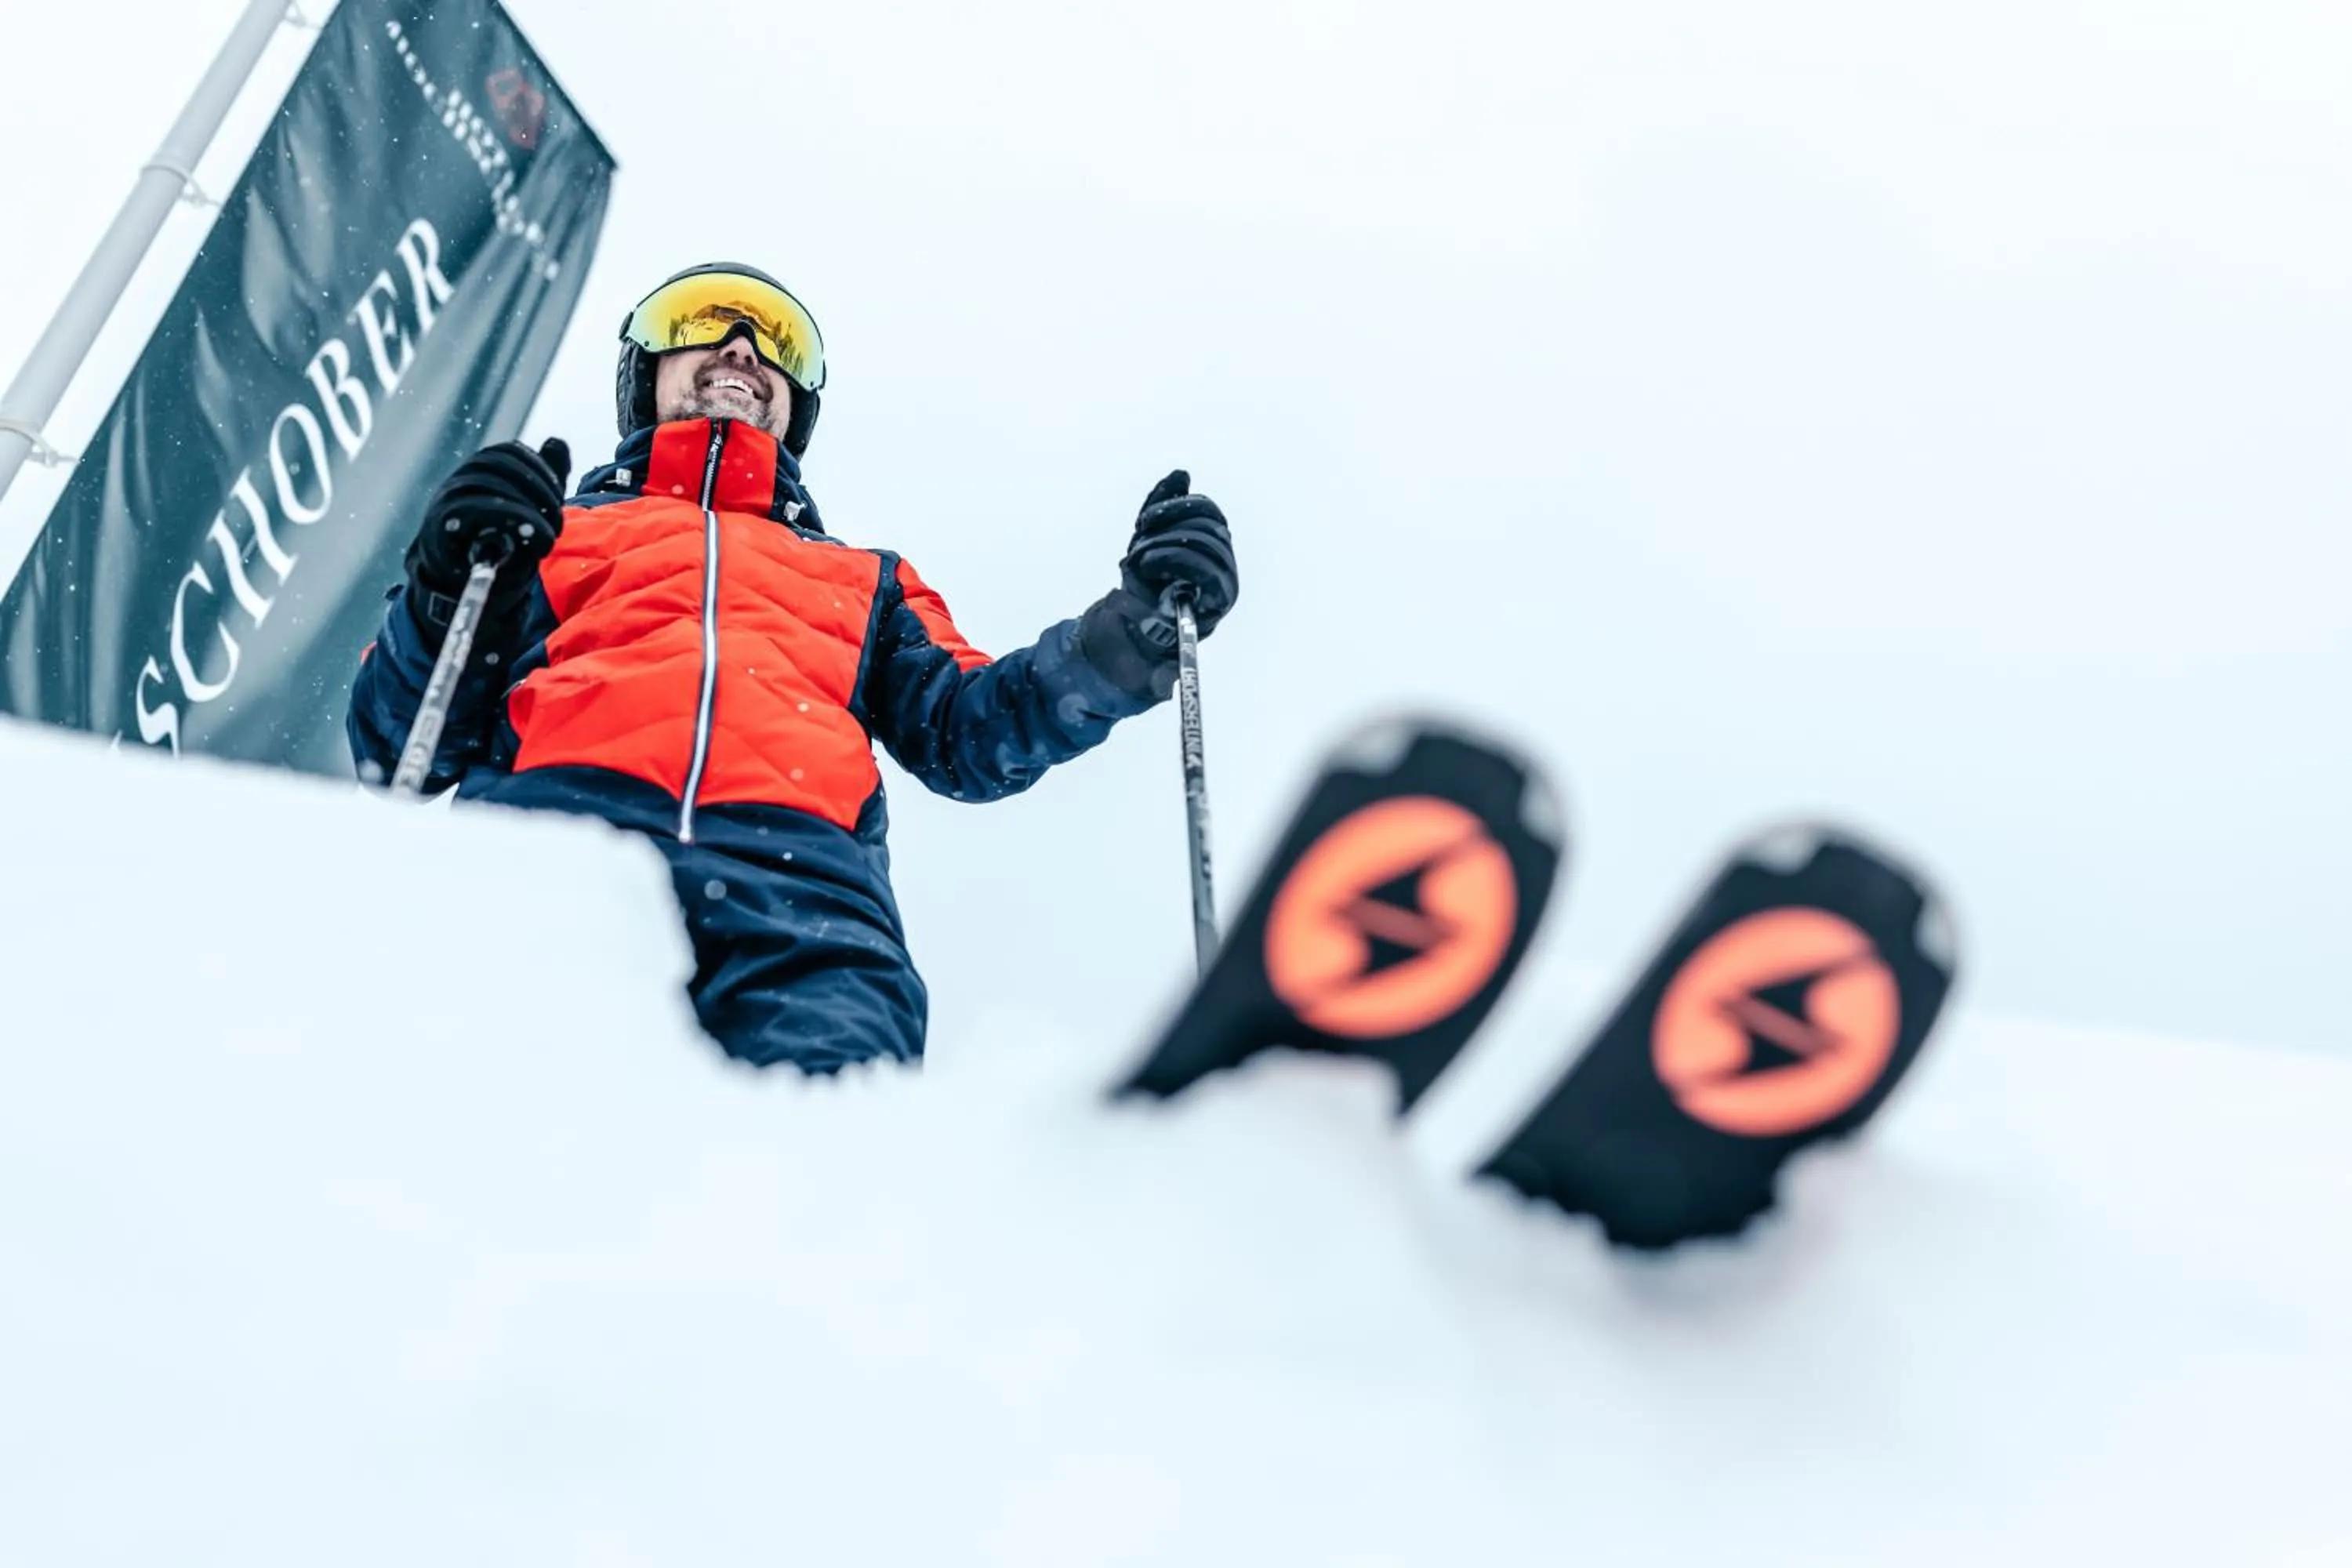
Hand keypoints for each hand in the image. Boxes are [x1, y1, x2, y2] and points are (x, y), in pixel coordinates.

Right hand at [405, 438, 570, 622]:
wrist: (462, 579)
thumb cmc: (497, 540)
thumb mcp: (528, 508)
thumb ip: (545, 477)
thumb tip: (557, 442)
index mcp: (482, 469)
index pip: (510, 451)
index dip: (540, 469)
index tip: (559, 496)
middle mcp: (462, 478)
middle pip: (500, 465)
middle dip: (539, 491)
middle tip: (558, 523)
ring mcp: (449, 499)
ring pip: (488, 486)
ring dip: (528, 512)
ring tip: (548, 538)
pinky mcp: (442, 524)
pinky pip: (473, 511)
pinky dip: (509, 521)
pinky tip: (531, 540)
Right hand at [1079, 469, 1238, 700]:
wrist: (1127, 640)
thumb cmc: (1140, 661)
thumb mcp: (1148, 674)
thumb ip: (1155, 679)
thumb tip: (1163, 686)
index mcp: (1214, 604)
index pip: (1216, 572)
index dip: (1182, 562)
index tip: (1143, 565)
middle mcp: (1214, 575)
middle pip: (1209, 538)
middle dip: (1169, 540)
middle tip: (1138, 557)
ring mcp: (1197, 553)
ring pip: (1198, 518)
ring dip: (1165, 519)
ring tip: (1139, 537)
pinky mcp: (1176, 538)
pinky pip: (1179, 511)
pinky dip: (1172, 497)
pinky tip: (1177, 478)